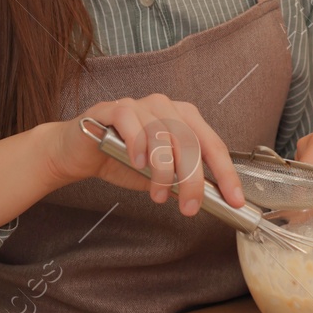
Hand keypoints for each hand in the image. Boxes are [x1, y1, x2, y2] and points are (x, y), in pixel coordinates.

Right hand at [44, 94, 245, 214]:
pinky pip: (130, 122)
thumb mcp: (157, 175)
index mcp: (182, 118)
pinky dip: (138, 145)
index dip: (226, 172)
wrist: (77, 153)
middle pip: (190, 141)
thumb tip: (205, 196)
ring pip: (162, 134)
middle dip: (193, 179)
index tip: (234, 199)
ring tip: (157, 194)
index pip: (212, 143)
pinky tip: (137, 164)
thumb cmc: (120, 160)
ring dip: (163, 170)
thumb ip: (179, 178)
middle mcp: (164, 106)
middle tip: (189, 207)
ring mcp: (138, 104)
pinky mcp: (111, 109)